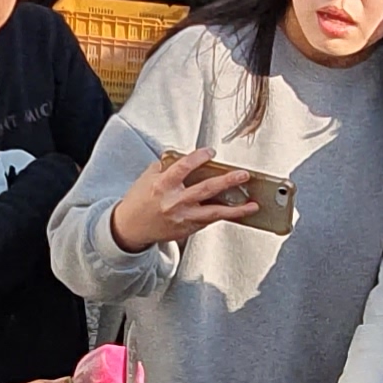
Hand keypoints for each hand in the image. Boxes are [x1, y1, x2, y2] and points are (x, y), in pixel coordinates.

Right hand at [112, 148, 262, 251]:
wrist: (130, 228)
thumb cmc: (139, 200)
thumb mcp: (147, 178)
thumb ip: (165, 166)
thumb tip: (184, 156)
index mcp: (162, 185)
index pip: (183, 167)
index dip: (199, 158)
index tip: (211, 152)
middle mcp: (174, 202)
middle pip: (205, 189)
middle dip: (227, 181)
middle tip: (243, 175)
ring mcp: (182, 218)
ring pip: (213, 213)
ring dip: (236, 209)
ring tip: (252, 205)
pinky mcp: (187, 229)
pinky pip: (209, 221)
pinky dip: (224, 216)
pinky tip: (238, 212)